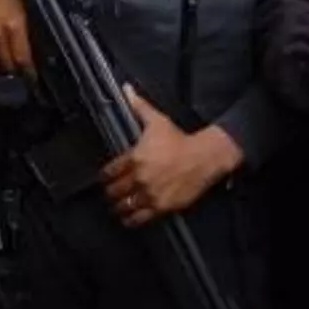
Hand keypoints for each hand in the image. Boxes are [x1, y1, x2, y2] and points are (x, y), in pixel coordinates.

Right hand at [0, 0, 33, 74]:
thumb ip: (25, 36)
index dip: (28, 72)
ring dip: (2, 66)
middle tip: (21, 72)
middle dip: (16, 70)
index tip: (32, 78)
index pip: (22, 59)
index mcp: (14, 27)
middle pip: (7, 65)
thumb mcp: (24, 13)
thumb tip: (31, 56)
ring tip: (8, 65)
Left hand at [102, 87, 241, 227]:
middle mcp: (139, 178)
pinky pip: (140, 218)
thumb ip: (138, 106)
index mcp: (134, 158)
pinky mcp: (162, 207)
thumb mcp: (157, 121)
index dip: (104, 177)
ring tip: (116, 207)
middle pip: (114, 191)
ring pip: (125, 206)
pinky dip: (131, 220)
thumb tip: (126, 89)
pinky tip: (127, 219)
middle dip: (110, 193)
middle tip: (109, 194)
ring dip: (118, 207)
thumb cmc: (180, 139)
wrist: (205, 157)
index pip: (109, 173)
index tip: (104, 179)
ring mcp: (150, 194)